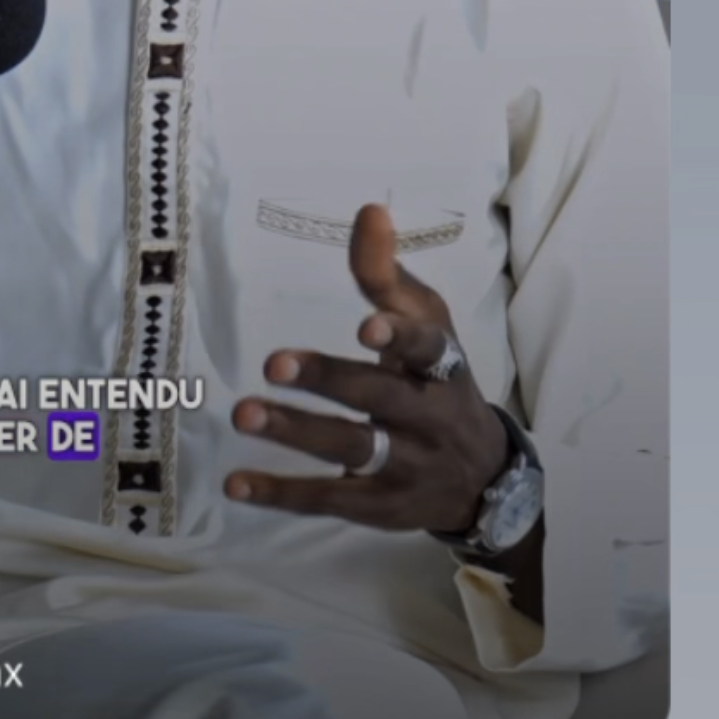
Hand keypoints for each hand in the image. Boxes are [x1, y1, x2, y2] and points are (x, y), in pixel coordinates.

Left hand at [224, 202, 509, 535]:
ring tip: (244, 414)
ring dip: (297, 433)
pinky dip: (281, 492)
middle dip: (329, 381)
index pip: (428, 350)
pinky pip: (329, 500)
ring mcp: (407, 467)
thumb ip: (388, 275)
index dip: (400, 338)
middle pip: (379, 399)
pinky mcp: (380, 507)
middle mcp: (429, 417)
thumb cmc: (438, 382)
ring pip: (352, 450)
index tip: (366, 327)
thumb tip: (369, 211)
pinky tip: (236, 482)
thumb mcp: (428, 326)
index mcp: (443, 366)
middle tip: (273, 364)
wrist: (482, 478)